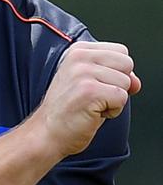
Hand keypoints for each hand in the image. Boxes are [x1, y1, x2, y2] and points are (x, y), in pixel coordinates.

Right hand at [36, 41, 139, 157]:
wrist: (46, 133)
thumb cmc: (67, 111)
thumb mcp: (89, 84)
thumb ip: (114, 75)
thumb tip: (137, 82)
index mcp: (78, 51)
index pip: (121, 51)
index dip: (117, 72)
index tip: (97, 86)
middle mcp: (79, 58)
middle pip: (127, 64)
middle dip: (118, 85)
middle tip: (94, 97)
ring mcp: (83, 73)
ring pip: (126, 82)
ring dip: (114, 100)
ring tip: (91, 106)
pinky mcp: (90, 91)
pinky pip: (122, 98)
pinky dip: (112, 111)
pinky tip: (92, 113)